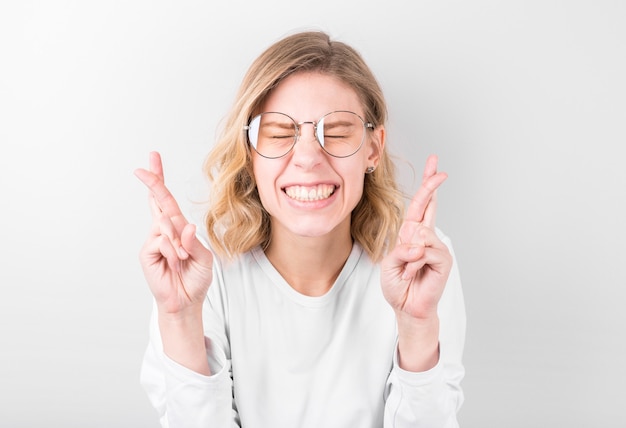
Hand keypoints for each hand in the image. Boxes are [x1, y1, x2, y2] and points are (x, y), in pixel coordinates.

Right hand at [134, 152, 213, 315]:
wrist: (187, 300)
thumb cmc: (196, 278)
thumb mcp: (205, 258)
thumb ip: (195, 242)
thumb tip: (185, 226)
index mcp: (177, 227)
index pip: (167, 200)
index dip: (159, 180)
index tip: (153, 159)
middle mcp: (163, 231)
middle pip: (156, 200)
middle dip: (152, 182)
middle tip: (141, 168)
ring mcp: (154, 240)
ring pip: (165, 225)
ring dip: (178, 242)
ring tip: (182, 258)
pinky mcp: (147, 252)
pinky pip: (161, 241)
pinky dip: (171, 251)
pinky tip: (174, 262)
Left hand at [381, 154, 451, 320]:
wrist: (406, 308)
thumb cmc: (397, 285)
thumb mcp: (389, 263)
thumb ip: (401, 250)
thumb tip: (420, 243)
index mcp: (411, 233)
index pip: (420, 204)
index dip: (427, 185)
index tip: (435, 165)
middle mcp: (425, 237)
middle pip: (430, 204)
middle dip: (433, 186)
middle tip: (441, 170)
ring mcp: (436, 247)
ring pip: (421, 234)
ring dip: (408, 255)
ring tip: (408, 271)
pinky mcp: (443, 260)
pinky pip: (425, 251)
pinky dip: (414, 264)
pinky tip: (414, 275)